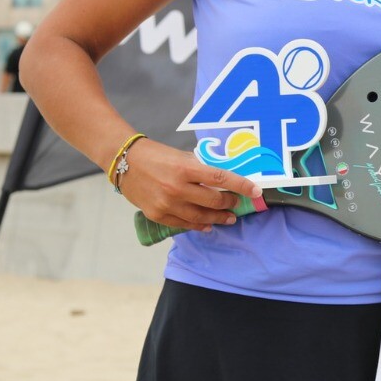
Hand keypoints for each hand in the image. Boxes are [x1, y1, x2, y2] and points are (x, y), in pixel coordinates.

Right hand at [115, 138, 263, 230]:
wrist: (125, 162)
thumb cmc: (157, 155)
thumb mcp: (182, 156)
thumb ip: (202, 168)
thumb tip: (225, 178)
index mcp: (186, 168)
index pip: (221, 179)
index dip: (242, 186)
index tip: (256, 191)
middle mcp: (177, 187)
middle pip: (214, 201)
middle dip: (230, 203)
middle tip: (237, 203)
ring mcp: (167, 203)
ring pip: (201, 217)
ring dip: (218, 218)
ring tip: (229, 218)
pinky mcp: (157, 215)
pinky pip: (184, 224)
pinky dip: (199, 226)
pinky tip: (208, 226)